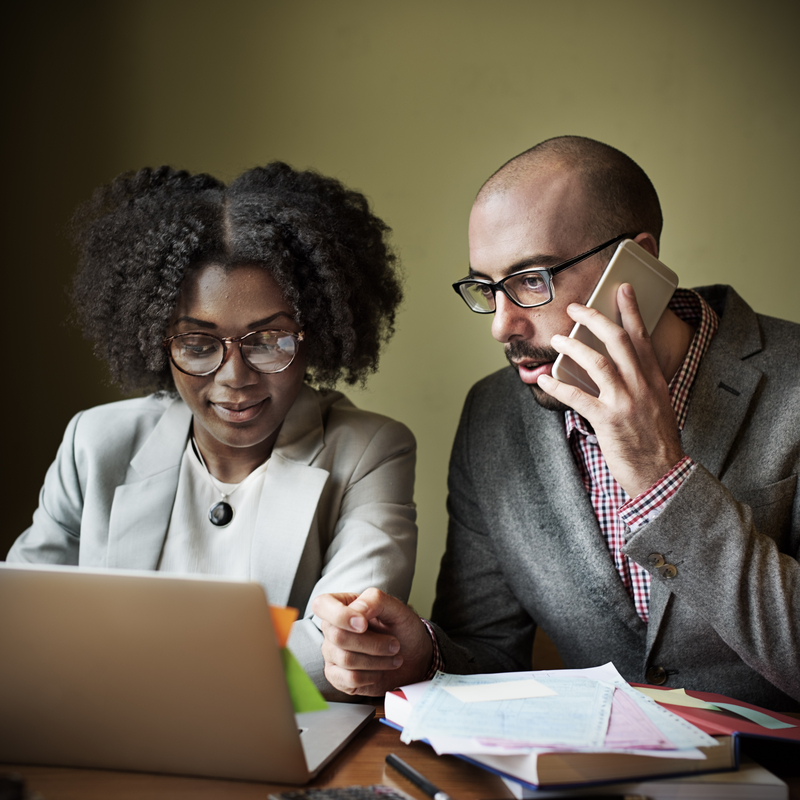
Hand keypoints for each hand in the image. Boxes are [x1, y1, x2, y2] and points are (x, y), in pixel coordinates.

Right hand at [312, 588, 433, 695]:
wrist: (415, 658)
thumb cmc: (403, 630)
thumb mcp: (397, 609)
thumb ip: (375, 600)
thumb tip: (355, 610)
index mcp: (342, 605)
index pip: (322, 605)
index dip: (340, 616)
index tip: (364, 624)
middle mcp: (332, 629)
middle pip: (338, 636)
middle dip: (373, 643)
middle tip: (394, 644)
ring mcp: (332, 653)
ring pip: (346, 659)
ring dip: (377, 660)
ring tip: (393, 657)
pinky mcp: (337, 676)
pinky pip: (349, 679)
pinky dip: (371, 676)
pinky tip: (380, 671)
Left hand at [537, 284, 684, 497]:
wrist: (663, 476)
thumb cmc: (656, 441)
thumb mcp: (657, 405)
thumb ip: (641, 384)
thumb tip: (619, 366)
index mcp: (654, 380)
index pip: (643, 337)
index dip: (631, 310)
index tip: (622, 289)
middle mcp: (642, 386)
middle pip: (618, 341)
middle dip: (595, 319)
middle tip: (576, 308)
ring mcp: (626, 403)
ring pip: (597, 363)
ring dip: (574, 348)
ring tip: (558, 339)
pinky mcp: (608, 422)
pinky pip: (578, 398)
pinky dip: (558, 386)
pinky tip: (544, 379)